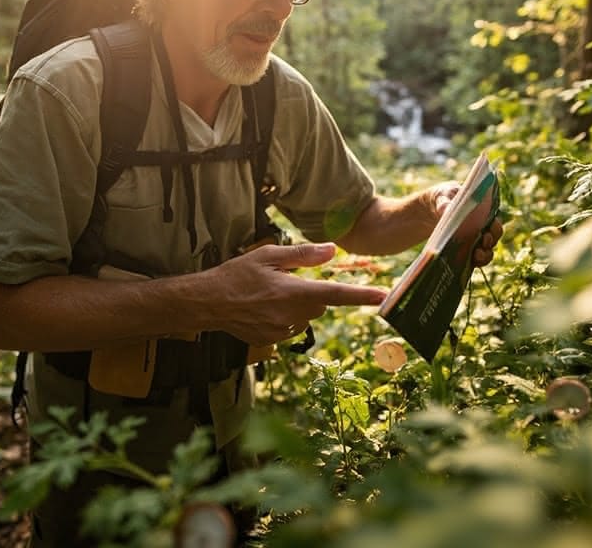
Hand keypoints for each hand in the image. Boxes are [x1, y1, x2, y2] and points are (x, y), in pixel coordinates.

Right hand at [209, 242, 386, 345]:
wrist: (207, 303)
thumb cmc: (236, 274)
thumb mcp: (268, 256)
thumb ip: (302, 255)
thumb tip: (331, 251)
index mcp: (293, 293)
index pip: (335, 294)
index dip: (362, 295)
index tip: (384, 297)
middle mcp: (292, 316)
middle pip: (319, 305)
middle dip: (310, 293)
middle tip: (283, 281)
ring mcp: (282, 332)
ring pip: (304, 317)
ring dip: (296, 306)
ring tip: (267, 295)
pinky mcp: (272, 341)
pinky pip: (289, 328)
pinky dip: (282, 318)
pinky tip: (261, 309)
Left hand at [429, 182, 503, 267]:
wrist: (428, 210)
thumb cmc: (441, 197)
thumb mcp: (442, 196)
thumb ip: (444, 203)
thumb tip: (446, 210)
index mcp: (482, 212)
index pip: (495, 221)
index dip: (495, 226)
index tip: (490, 228)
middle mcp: (482, 228)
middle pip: (494, 237)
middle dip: (492, 240)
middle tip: (484, 240)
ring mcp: (474, 241)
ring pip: (487, 251)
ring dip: (485, 255)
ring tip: (477, 255)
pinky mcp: (465, 252)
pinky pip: (475, 261)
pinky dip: (475, 263)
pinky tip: (469, 263)